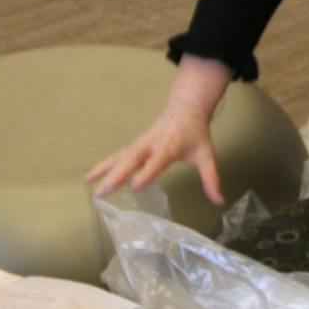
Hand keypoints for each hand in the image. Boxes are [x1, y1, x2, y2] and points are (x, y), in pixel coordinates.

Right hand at [84, 56, 232, 204]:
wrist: (185, 108)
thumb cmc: (195, 133)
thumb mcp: (207, 155)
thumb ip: (211, 178)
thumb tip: (218, 201)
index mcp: (169, 147)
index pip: (156, 161)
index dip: (147, 173)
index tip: (135, 186)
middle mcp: (150, 145)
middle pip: (131, 159)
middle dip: (117, 175)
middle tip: (103, 191)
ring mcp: (140, 144)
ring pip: (119, 157)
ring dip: (104, 170)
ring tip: (89, 184)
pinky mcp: (134, 146)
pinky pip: (117, 156)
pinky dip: (103, 166)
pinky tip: (89, 177)